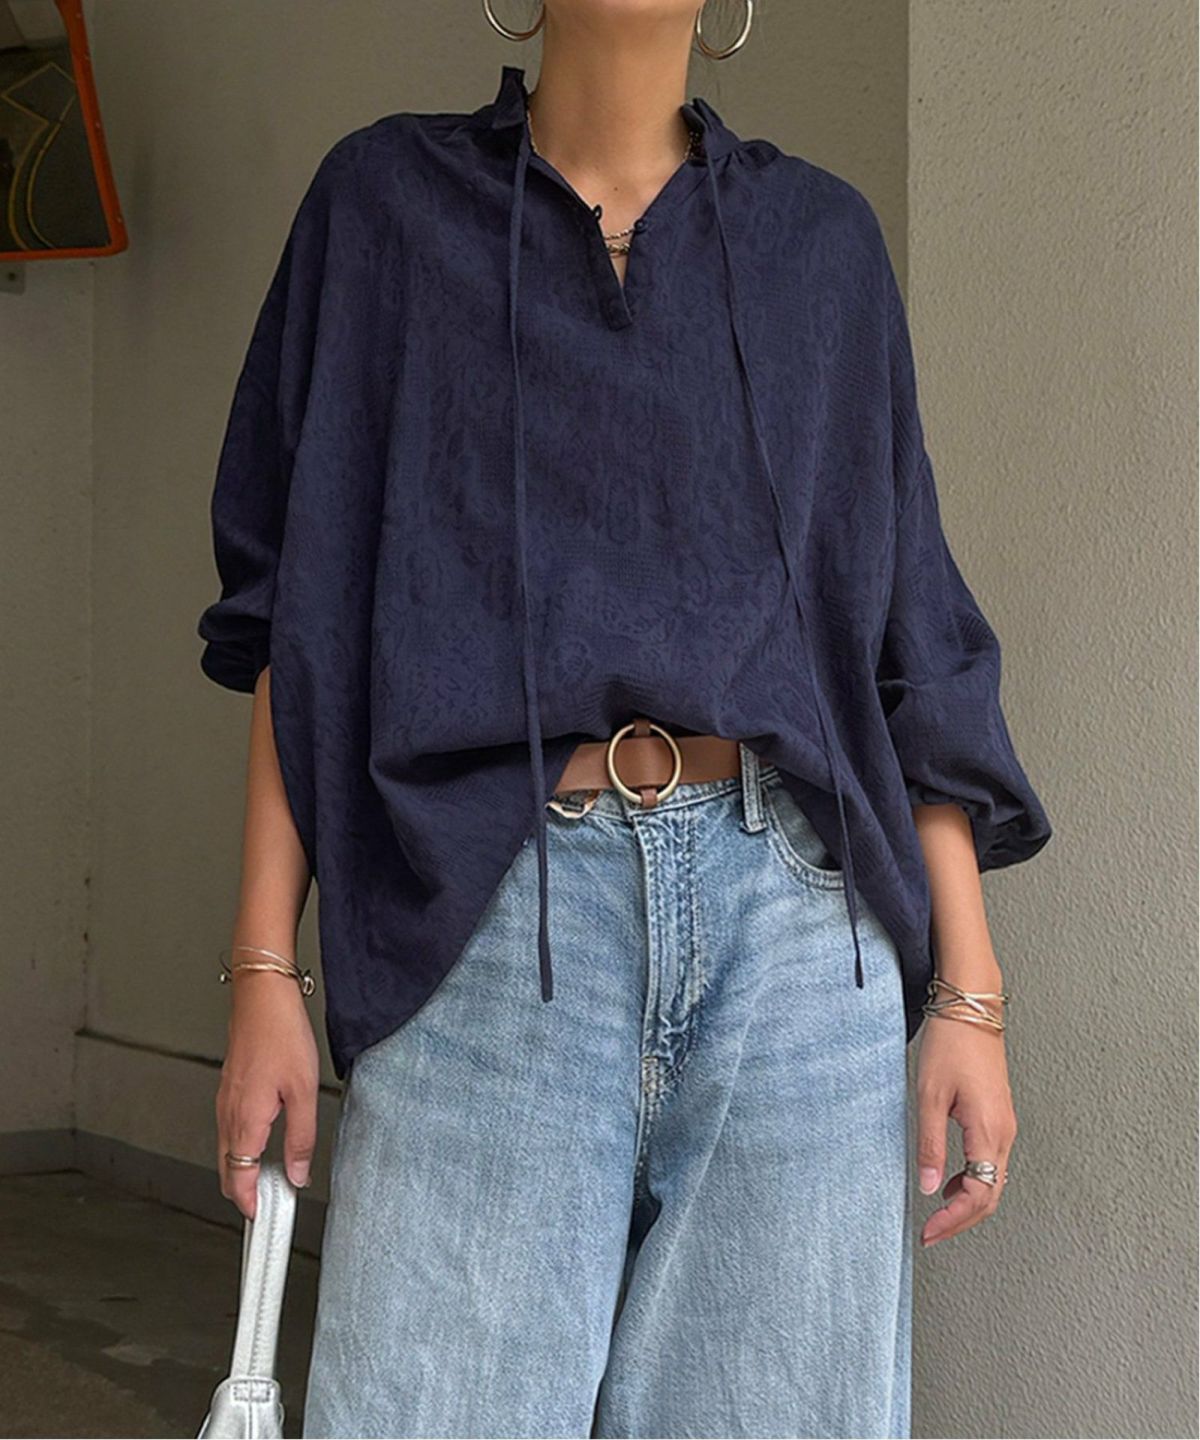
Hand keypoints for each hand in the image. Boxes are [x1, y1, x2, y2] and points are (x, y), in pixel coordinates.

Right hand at [216, 972, 319, 1219]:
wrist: (262, 997)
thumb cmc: (282, 1035)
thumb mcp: (303, 1091)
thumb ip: (302, 1138)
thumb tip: (299, 1172)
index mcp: (245, 1121)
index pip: (239, 1179)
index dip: (250, 1204)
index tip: (263, 1219)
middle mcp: (228, 1114)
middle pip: (227, 1170)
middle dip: (244, 1193)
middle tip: (270, 1207)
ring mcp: (225, 1101)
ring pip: (226, 1150)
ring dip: (243, 1170)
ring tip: (272, 1180)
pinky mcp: (230, 1088)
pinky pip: (229, 1129)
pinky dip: (241, 1148)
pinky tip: (263, 1144)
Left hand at [915, 1013, 1014, 1246]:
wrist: (971, 1010)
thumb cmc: (950, 1045)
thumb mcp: (929, 1096)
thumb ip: (930, 1144)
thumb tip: (930, 1188)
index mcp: (989, 1131)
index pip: (980, 1195)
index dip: (955, 1220)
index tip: (930, 1232)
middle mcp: (1005, 1133)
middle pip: (991, 1196)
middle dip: (962, 1220)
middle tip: (932, 1233)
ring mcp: (1005, 1125)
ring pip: (994, 1181)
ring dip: (969, 1202)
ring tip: (938, 1213)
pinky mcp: (999, 1117)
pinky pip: (992, 1162)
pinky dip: (974, 1180)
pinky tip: (951, 1180)